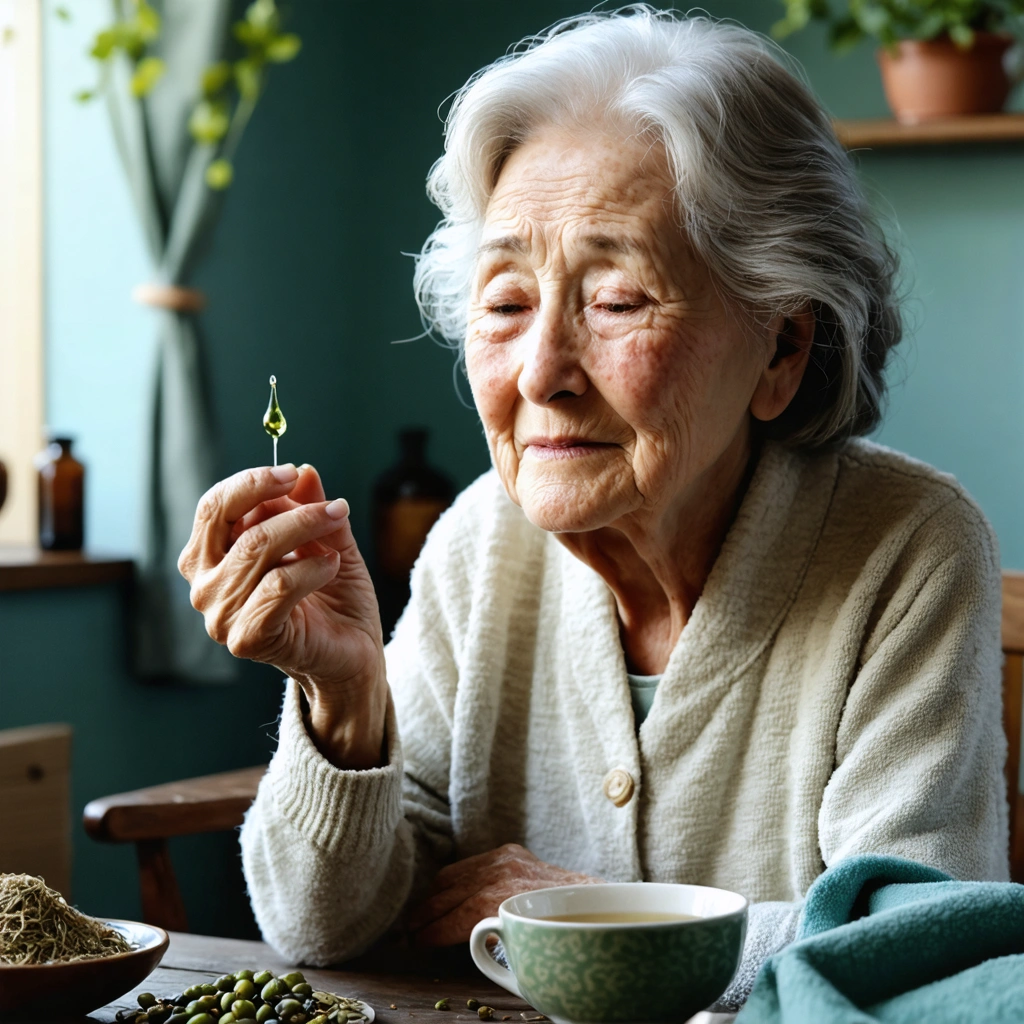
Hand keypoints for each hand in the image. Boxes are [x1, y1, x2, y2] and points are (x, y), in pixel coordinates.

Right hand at [178, 463, 386, 766]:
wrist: (353, 654)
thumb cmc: (334, 597)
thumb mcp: (327, 541)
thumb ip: (311, 507)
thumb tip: (304, 471)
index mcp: (211, 558)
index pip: (213, 508)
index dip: (251, 483)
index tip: (291, 473)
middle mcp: (206, 586)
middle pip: (231, 523)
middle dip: (287, 507)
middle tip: (332, 507)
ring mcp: (220, 615)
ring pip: (258, 549)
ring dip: (308, 533)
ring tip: (338, 542)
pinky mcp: (246, 638)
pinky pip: (277, 585)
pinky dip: (311, 569)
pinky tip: (331, 568)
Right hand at [408, 844, 601, 944]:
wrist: (598, 902)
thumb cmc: (564, 935)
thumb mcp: (527, 952)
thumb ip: (494, 948)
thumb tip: (468, 944)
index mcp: (505, 902)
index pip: (455, 918)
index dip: (432, 934)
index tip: (416, 944)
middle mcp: (502, 875)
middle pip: (448, 894)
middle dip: (424, 915)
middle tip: (408, 932)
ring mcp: (506, 858)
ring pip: (453, 874)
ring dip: (434, 895)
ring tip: (421, 915)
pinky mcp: (510, 851)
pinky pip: (470, 863)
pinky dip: (452, 879)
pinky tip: (444, 893)